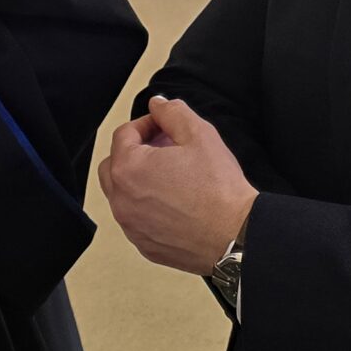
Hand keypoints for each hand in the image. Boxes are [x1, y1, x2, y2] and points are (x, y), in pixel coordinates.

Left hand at [97, 96, 258, 274]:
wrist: (237, 235)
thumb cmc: (219, 190)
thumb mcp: (199, 134)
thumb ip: (172, 112)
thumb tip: (158, 105)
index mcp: (128, 169)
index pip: (123, 135)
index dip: (146, 124)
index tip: (163, 126)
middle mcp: (121, 200)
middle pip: (113, 165)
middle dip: (134, 152)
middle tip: (163, 149)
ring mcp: (131, 226)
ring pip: (122, 194)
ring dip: (139, 180)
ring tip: (171, 176)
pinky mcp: (144, 246)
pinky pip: (136, 220)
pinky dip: (147, 208)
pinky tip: (174, 203)